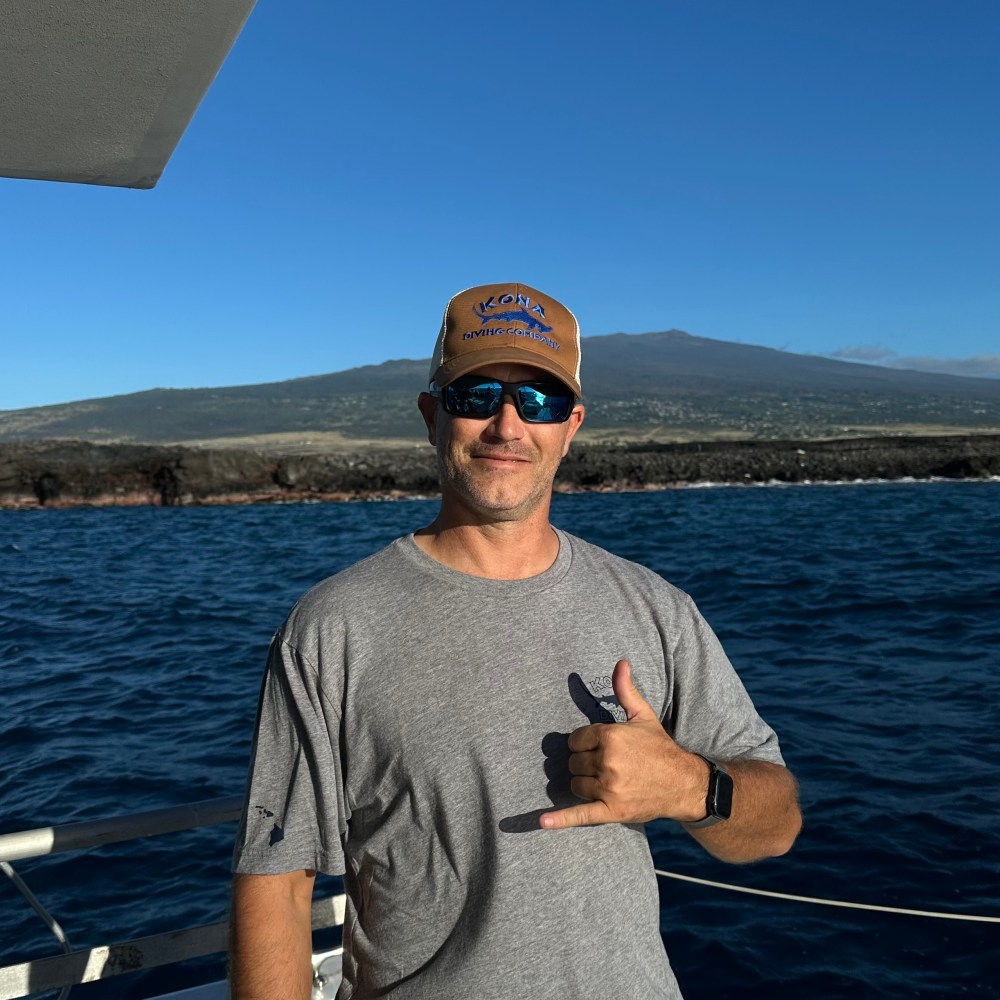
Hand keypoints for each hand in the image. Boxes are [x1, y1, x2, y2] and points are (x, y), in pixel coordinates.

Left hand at [539, 659, 708, 828]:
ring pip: (575, 785)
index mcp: (611, 736)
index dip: (585, 744)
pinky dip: (560, 819)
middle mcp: (607, 761)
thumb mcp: (643, 716)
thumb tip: (620, 662)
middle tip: (606, 765)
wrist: (683, 783)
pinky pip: (580, 815)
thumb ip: (625, 690)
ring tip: (605, 781)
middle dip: (585, 763)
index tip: (601, 747)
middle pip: (573, 763)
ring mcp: (609, 788)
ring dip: (584, 784)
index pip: (575, 740)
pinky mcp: (611, 811)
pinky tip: (542, 821)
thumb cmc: (659, 747)